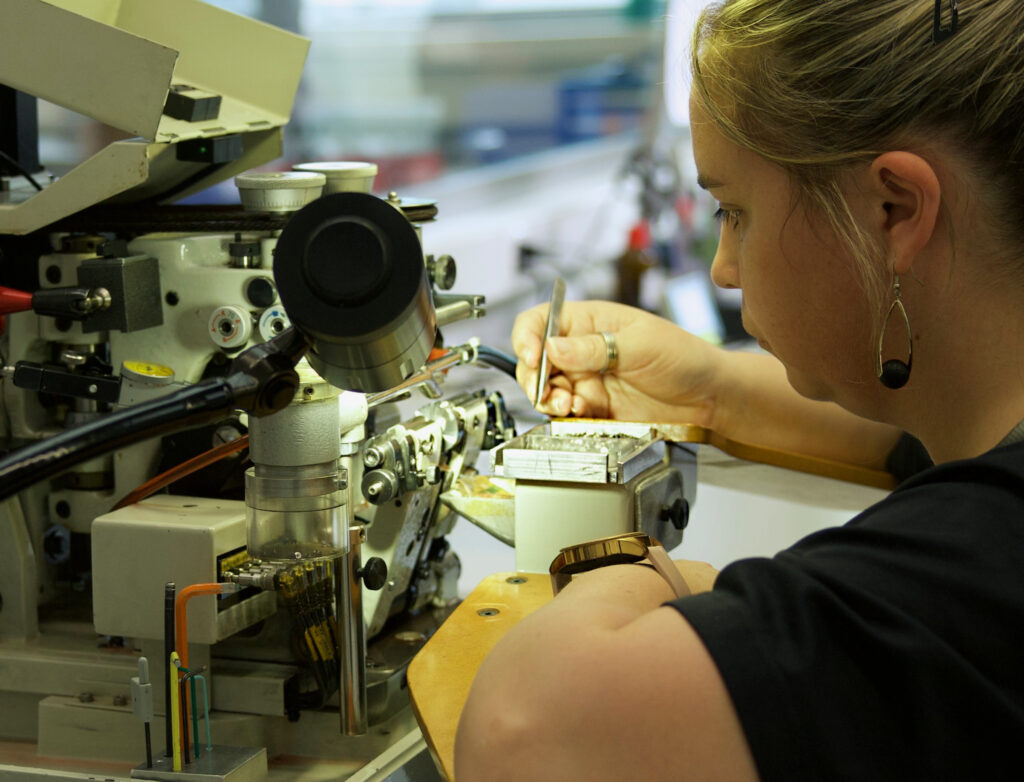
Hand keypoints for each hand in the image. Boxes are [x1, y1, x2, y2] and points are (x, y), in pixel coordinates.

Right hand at [512, 299, 723, 422]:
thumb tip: (552, 348)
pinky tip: (581, 413)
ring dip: (549, 399)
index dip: (528, 337)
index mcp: (590, 321)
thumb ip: (594, 348)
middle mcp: (582, 350)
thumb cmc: (684, 357)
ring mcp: (587, 380)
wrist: (709, 398)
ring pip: (548, 390)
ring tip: (567, 405)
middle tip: (545, 391)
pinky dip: (566, 416)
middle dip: (534, 376)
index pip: (541, 321)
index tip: (531, 357)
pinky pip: (567, 414)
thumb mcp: (639, 345)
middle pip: (536, 360)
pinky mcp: (594, 408)